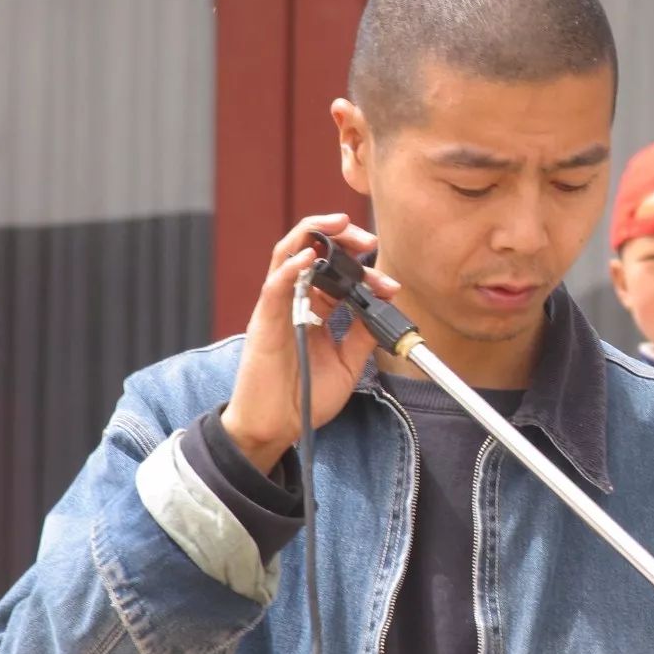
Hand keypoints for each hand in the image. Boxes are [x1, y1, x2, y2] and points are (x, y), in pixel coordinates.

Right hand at [221, 213, 397, 472]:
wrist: (277, 428)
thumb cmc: (305, 397)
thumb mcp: (348, 364)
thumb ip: (363, 334)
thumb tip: (386, 304)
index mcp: (314, 311)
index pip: (338, 275)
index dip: (365, 271)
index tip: (389, 282)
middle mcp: (294, 303)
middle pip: (312, 252)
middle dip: (339, 237)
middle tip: (366, 237)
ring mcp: (277, 309)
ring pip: (287, 256)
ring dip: (312, 234)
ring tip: (337, 225)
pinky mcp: (264, 323)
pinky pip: (274, 287)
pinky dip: (291, 268)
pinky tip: (309, 258)